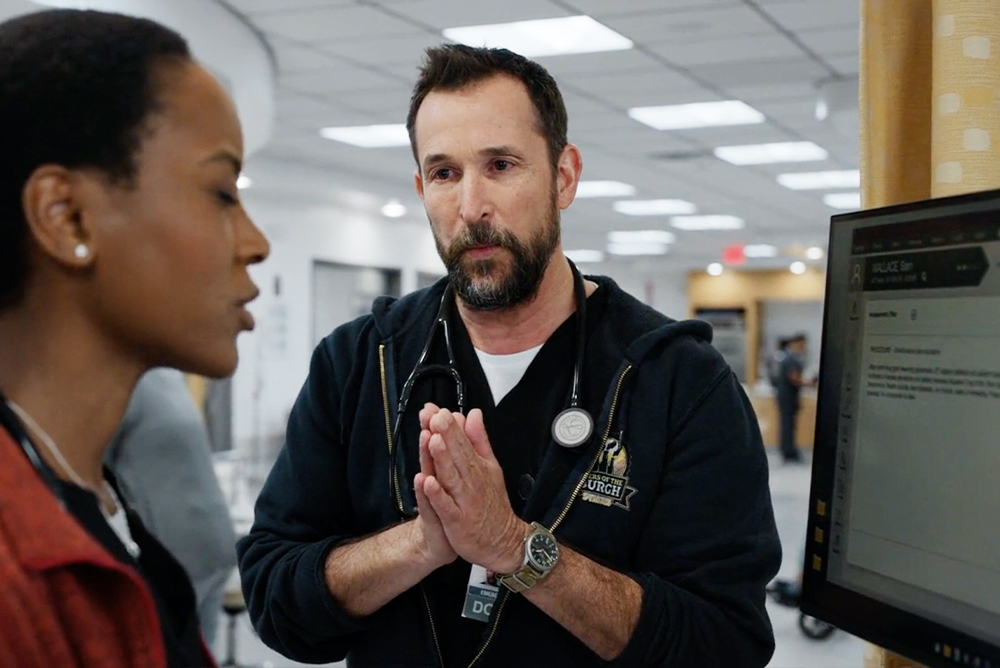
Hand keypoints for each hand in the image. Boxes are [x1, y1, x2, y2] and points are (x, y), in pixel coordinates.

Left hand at [418, 407, 527, 573]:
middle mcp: (471, 481)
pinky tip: (428, 482)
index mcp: (477, 466)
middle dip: (446, 435)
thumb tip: (473, 414)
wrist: (503, 541)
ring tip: (432, 440)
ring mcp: (464, 501)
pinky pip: (446, 507)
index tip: (438, 410)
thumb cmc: (492, 504)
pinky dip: (438, 495)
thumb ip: (479, 440)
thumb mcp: (491, 466)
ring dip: (442, 458)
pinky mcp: (457, 521)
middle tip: (435, 416)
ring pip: (451, 477)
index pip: (463, 441)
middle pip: (457, 455)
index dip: (450, 426)